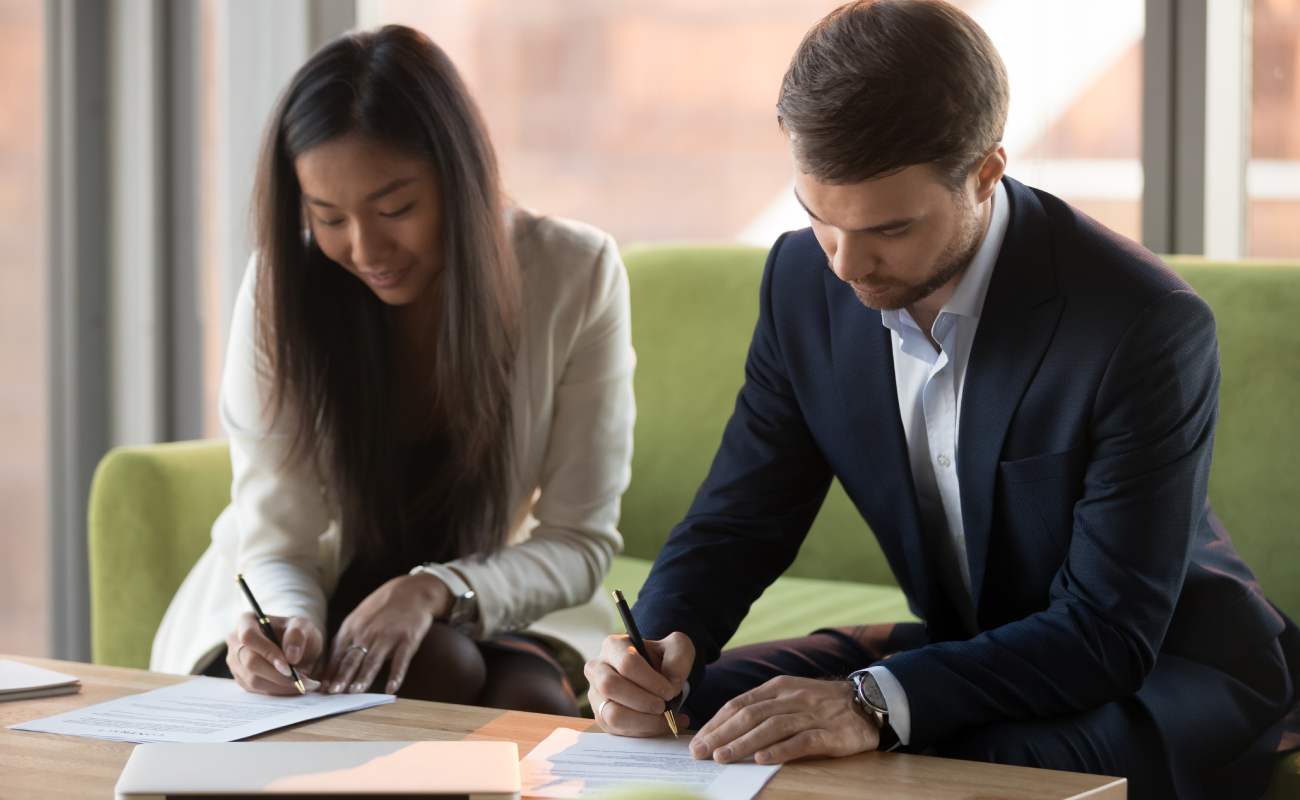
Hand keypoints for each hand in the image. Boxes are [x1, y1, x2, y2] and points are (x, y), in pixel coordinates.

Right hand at [226, 614, 323, 694]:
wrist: (295, 649)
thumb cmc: (296, 634)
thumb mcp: (304, 626)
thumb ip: (297, 635)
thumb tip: (290, 657)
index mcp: (247, 621)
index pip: (249, 637)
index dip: (268, 652)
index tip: (289, 666)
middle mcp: (235, 641)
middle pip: (250, 662)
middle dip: (278, 675)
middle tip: (303, 680)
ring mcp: (235, 662)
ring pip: (253, 680)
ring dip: (281, 686)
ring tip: (304, 684)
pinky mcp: (241, 678)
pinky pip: (256, 690)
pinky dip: (277, 691)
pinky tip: (294, 687)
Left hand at [320, 572, 452, 694]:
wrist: (412, 590)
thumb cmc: (382, 608)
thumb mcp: (358, 619)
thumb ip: (346, 640)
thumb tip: (330, 667)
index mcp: (352, 629)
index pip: (337, 655)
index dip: (329, 673)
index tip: (321, 690)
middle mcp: (367, 633)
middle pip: (352, 658)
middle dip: (342, 677)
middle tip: (333, 693)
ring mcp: (388, 636)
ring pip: (373, 660)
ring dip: (364, 677)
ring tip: (356, 693)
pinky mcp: (408, 639)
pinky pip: (401, 660)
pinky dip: (396, 675)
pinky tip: (391, 689)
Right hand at [585, 631, 693, 735]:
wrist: (658, 678)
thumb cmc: (664, 660)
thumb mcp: (678, 649)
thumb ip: (679, 659)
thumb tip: (673, 682)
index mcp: (614, 646)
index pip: (627, 663)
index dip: (650, 681)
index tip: (670, 691)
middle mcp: (598, 668)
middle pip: (610, 686)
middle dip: (642, 701)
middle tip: (663, 707)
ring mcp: (596, 694)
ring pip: (611, 714)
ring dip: (642, 721)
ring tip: (664, 719)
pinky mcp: (601, 716)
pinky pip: (617, 729)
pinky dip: (642, 731)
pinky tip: (660, 725)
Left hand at [690, 676, 879, 764]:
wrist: (868, 702)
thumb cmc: (820, 704)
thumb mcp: (789, 697)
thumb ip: (762, 708)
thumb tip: (725, 728)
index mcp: (778, 687)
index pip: (740, 704)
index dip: (717, 723)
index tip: (698, 740)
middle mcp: (792, 698)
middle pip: (750, 715)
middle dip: (722, 734)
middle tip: (700, 752)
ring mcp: (811, 715)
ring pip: (771, 727)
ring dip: (743, 743)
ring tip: (722, 757)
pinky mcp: (830, 734)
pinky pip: (801, 741)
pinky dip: (780, 750)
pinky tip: (762, 760)